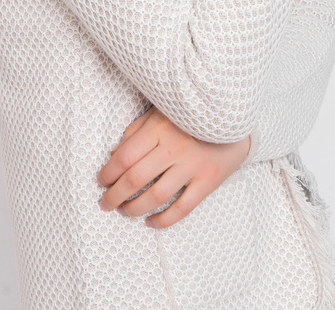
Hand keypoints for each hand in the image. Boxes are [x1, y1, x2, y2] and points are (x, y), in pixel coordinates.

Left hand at [96, 106, 250, 228]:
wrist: (233, 118)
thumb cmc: (189, 116)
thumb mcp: (160, 112)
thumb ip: (136, 131)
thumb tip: (113, 154)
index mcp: (159, 128)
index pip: (125, 156)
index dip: (107, 172)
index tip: (100, 180)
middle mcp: (174, 148)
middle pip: (136, 178)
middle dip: (114, 195)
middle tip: (104, 204)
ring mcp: (192, 166)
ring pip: (156, 196)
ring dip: (134, 209)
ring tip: (124, 212)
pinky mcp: (208, 181)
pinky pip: (182, 208)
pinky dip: (163, 220)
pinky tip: (150, 222)